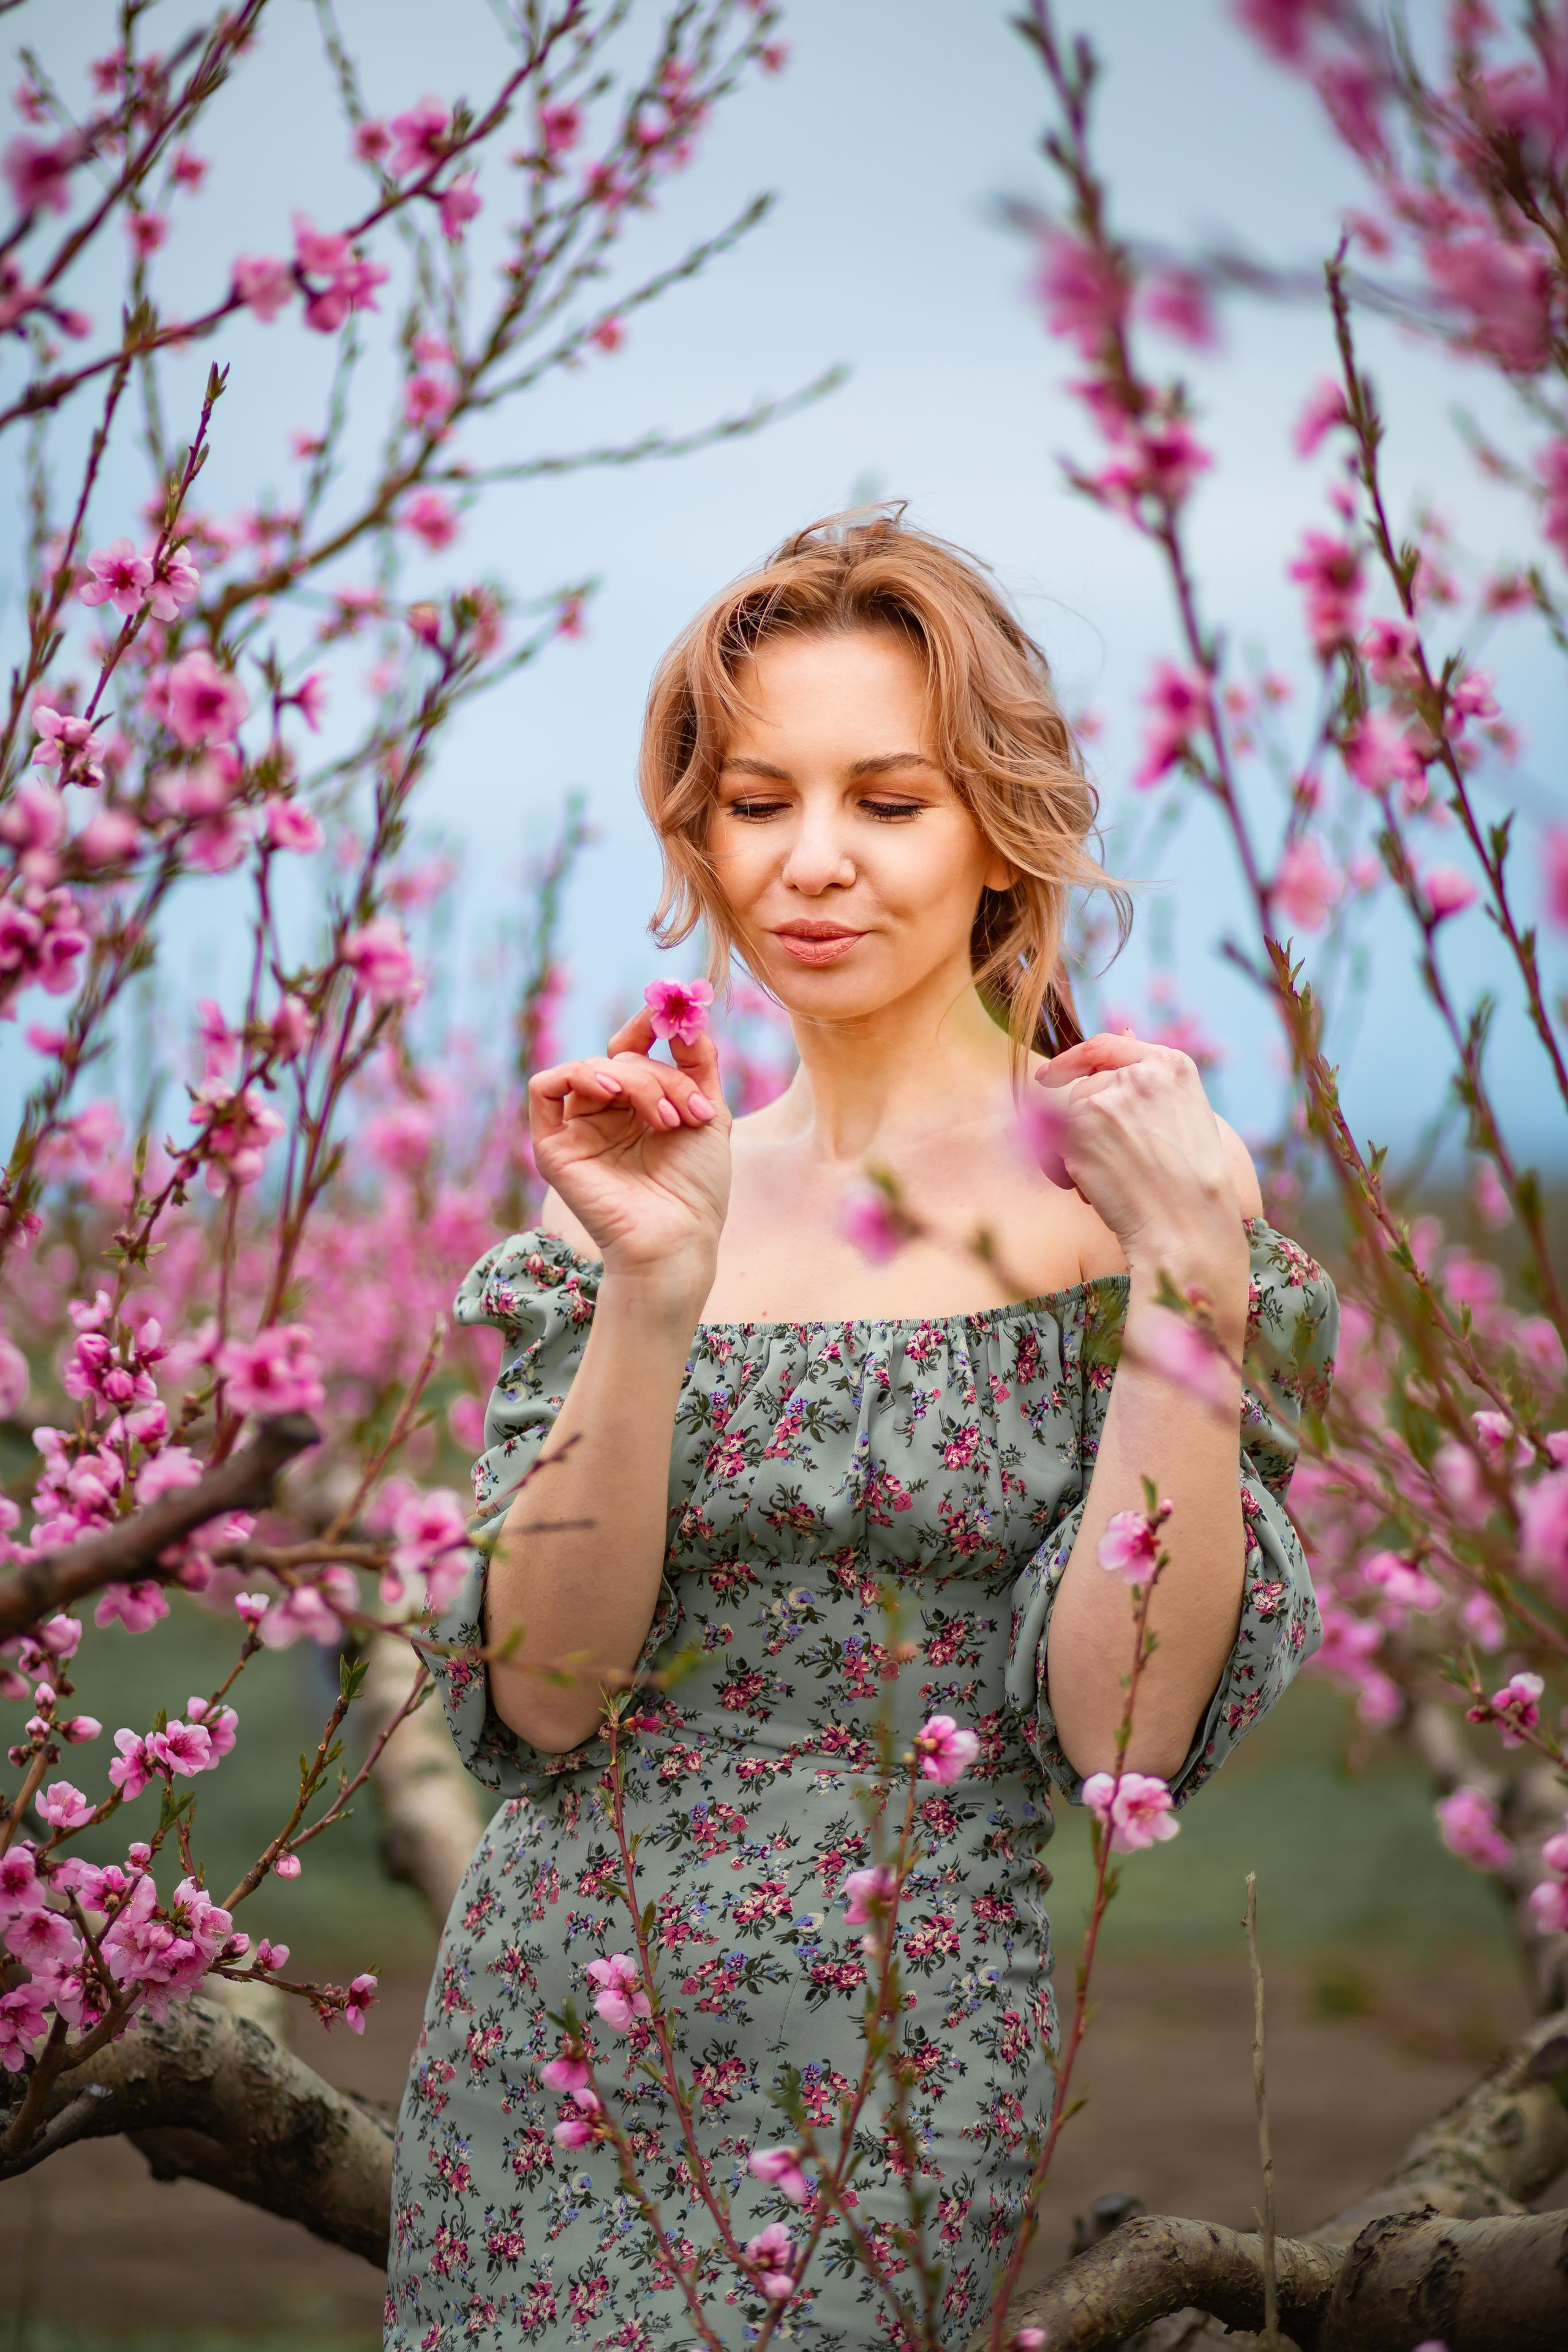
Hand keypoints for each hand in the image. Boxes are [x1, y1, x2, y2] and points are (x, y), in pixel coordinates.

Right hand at [529, 1007, 730, 1291]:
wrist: (679, 1239)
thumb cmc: (697, 1187)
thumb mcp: (709, 1112)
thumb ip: (696, 1061)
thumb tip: (684, 1015)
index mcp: (638, 1107)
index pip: (631, 1048)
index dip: (648, 1026)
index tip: (674, 1012)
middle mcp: (605, 1114)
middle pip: (621, 1058)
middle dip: (660, 1075)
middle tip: (688, 1112)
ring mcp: (578, 1129)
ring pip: (592, 1067)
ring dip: (636, 1080)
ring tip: (664, 1119)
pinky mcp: (553, 1146)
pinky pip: (544, 1088)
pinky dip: (577, 1074)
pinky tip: (611, 1090)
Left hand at [1033, 1033, 1249, 1290]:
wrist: (1188, 1226)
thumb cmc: (1192, 1182)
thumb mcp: (1184, 1114)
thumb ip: (1149, 1077)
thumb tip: (1122, 1035)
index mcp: (1171, 1064)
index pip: (1107, 1046)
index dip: (1074, 1059)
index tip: (1050, 1074)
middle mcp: (1137, 1073)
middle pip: (1086, 1087)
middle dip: (1087, 1124)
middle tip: (1115, 1162)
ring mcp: (1106, 1099)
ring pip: (1068, 1116)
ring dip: (1078, 1147)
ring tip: (1114, 1179)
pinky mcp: (1078, 1130)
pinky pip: (1052, 1144)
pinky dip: (1062, 1168)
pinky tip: (1093, 1189)